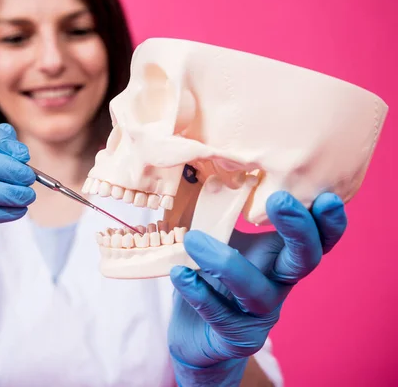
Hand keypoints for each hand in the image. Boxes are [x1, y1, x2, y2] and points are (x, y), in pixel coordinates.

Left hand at [168, 191, 346, 385]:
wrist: (194, 333)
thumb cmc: (209, 279)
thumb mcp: (217, 242)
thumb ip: (218, 214)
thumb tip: (201, 170)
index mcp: (277, 257)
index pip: (315, 239)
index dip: (327, 222)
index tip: (325, 196)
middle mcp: (277, 284)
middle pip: (304, 261)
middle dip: (299, 230)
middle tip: (281, 200)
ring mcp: (258, 315)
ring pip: (257, 291)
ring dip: (227, 263)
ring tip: (193, 240)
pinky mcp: (236, 337)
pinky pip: (220, 314)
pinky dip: (199, 292)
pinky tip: (180, 274)